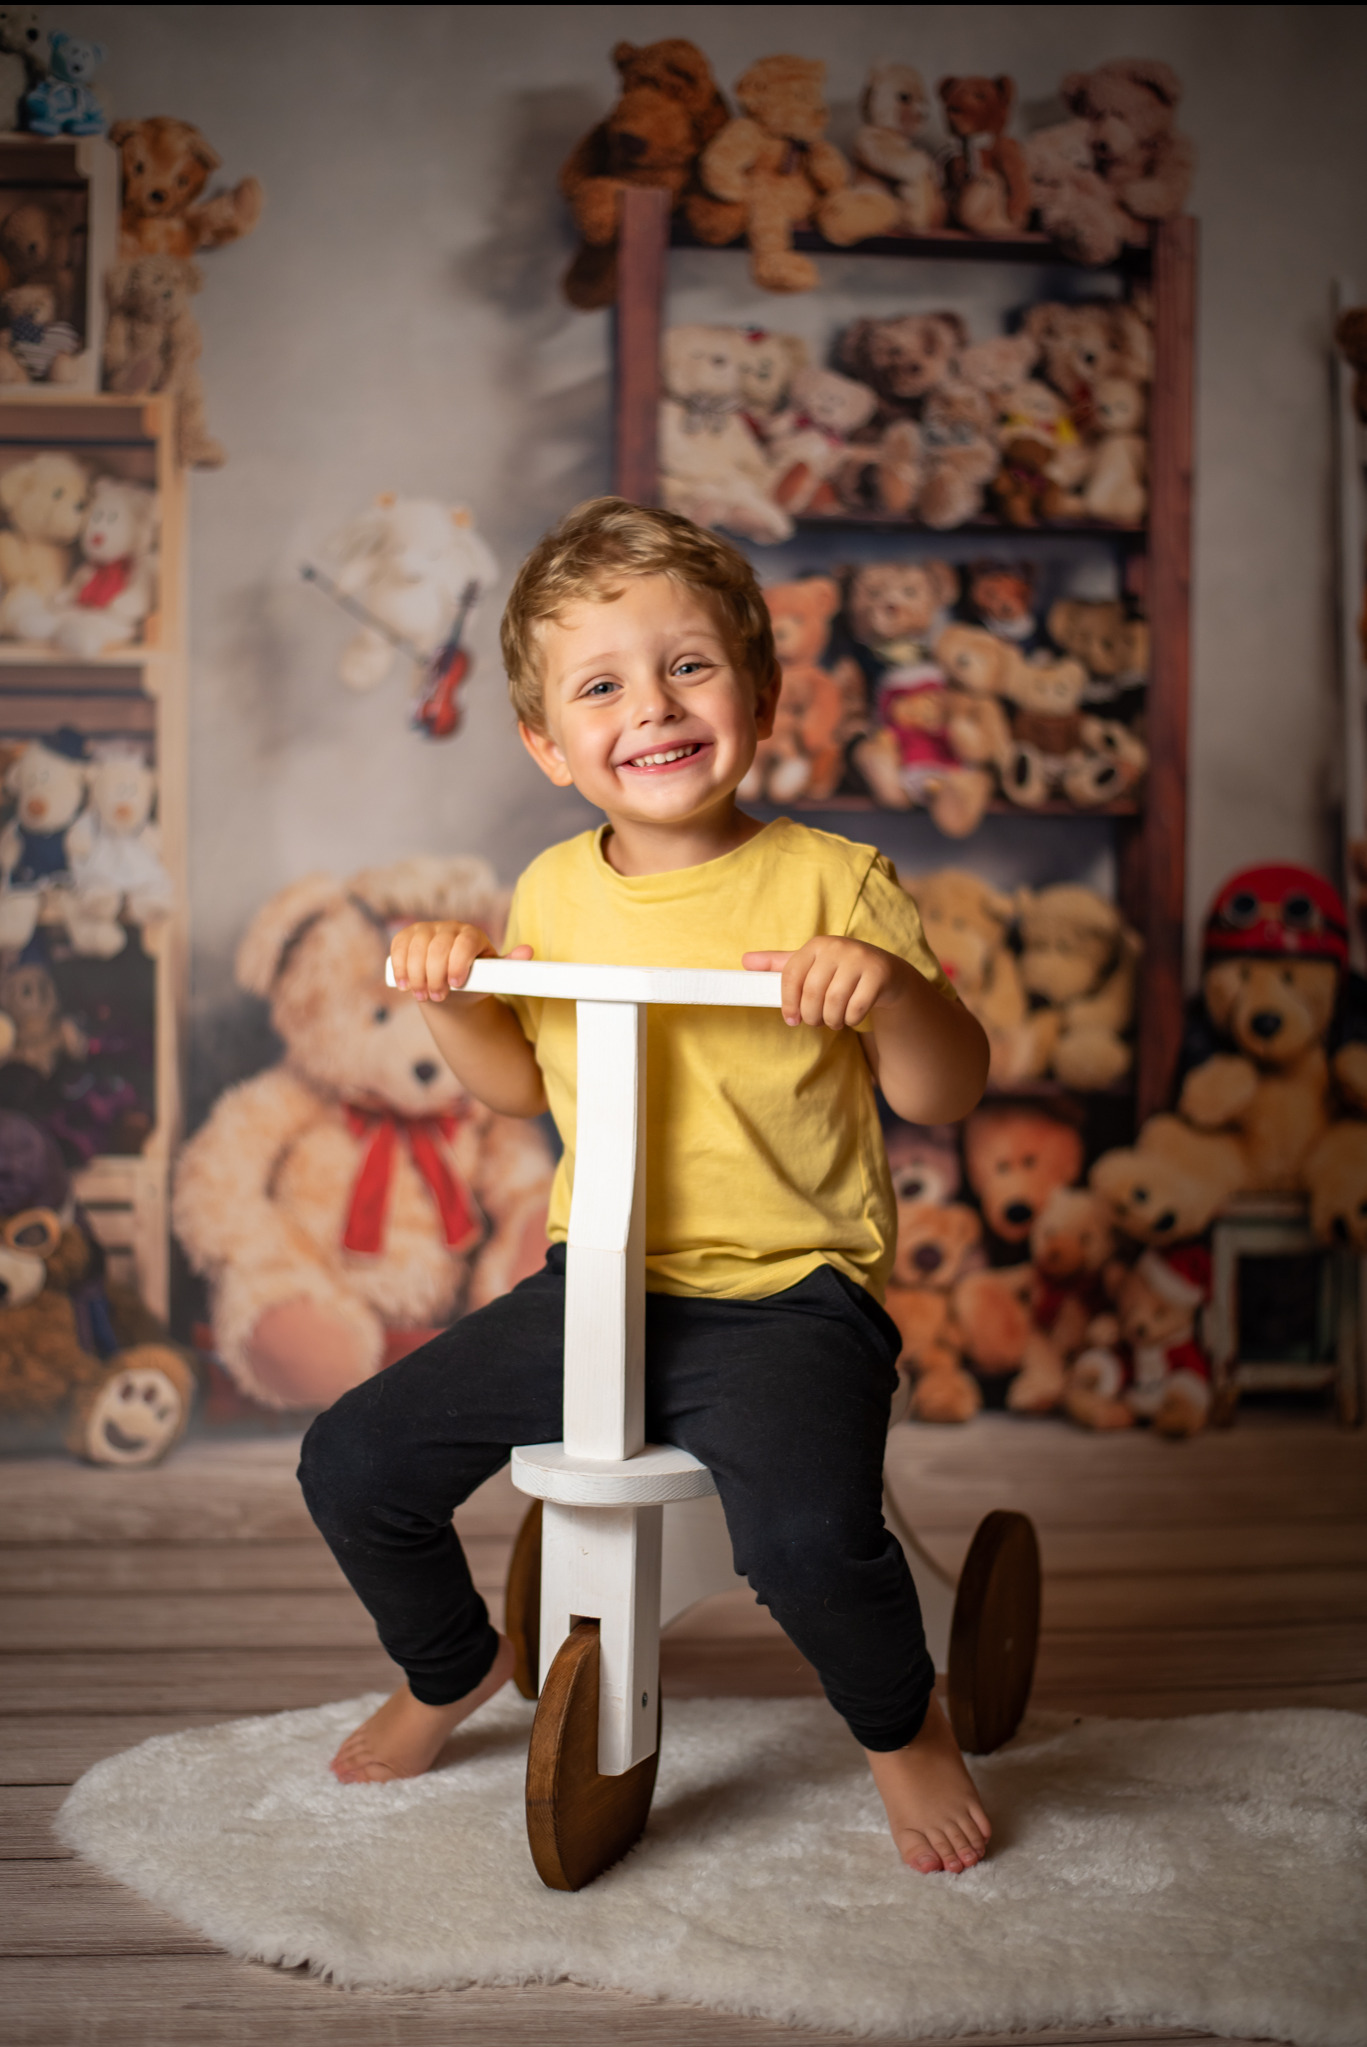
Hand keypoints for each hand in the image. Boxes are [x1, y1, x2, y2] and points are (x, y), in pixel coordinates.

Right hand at [390, 922, 531, 1003]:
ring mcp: (426, 929)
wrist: (450, 983)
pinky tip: (404, 985)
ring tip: (423, 996)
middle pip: (438, 948)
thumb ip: (509, 965)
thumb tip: (528, 951)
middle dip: (435, 976)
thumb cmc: (475, 979)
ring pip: (416, 949)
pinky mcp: (407, 936)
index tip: (456, 983)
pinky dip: (400, 967)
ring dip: (416, 976)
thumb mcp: (492, 975)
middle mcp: (448, 927)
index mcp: (472, 935)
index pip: (465, 942)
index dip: (459, 962)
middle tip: (438, 997)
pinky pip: (398, 946)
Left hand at [742, 937, 909, 1028]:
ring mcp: (860, 959)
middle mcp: (838, 947)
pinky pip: (857, 1007)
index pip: (792, 976)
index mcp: (817, 945)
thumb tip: (745, 961)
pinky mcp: (879, 974)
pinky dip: (850, 1020)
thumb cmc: (839, 971)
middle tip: (815, 1022)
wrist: (884, 973)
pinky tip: (850, 1017)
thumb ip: (780, 965)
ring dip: (831, 1021)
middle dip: (811, 1016)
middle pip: (812, 992)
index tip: (791, 1020)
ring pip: (834, 1002)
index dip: (788, 1003)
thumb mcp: (811, 965)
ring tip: (833, 1021)